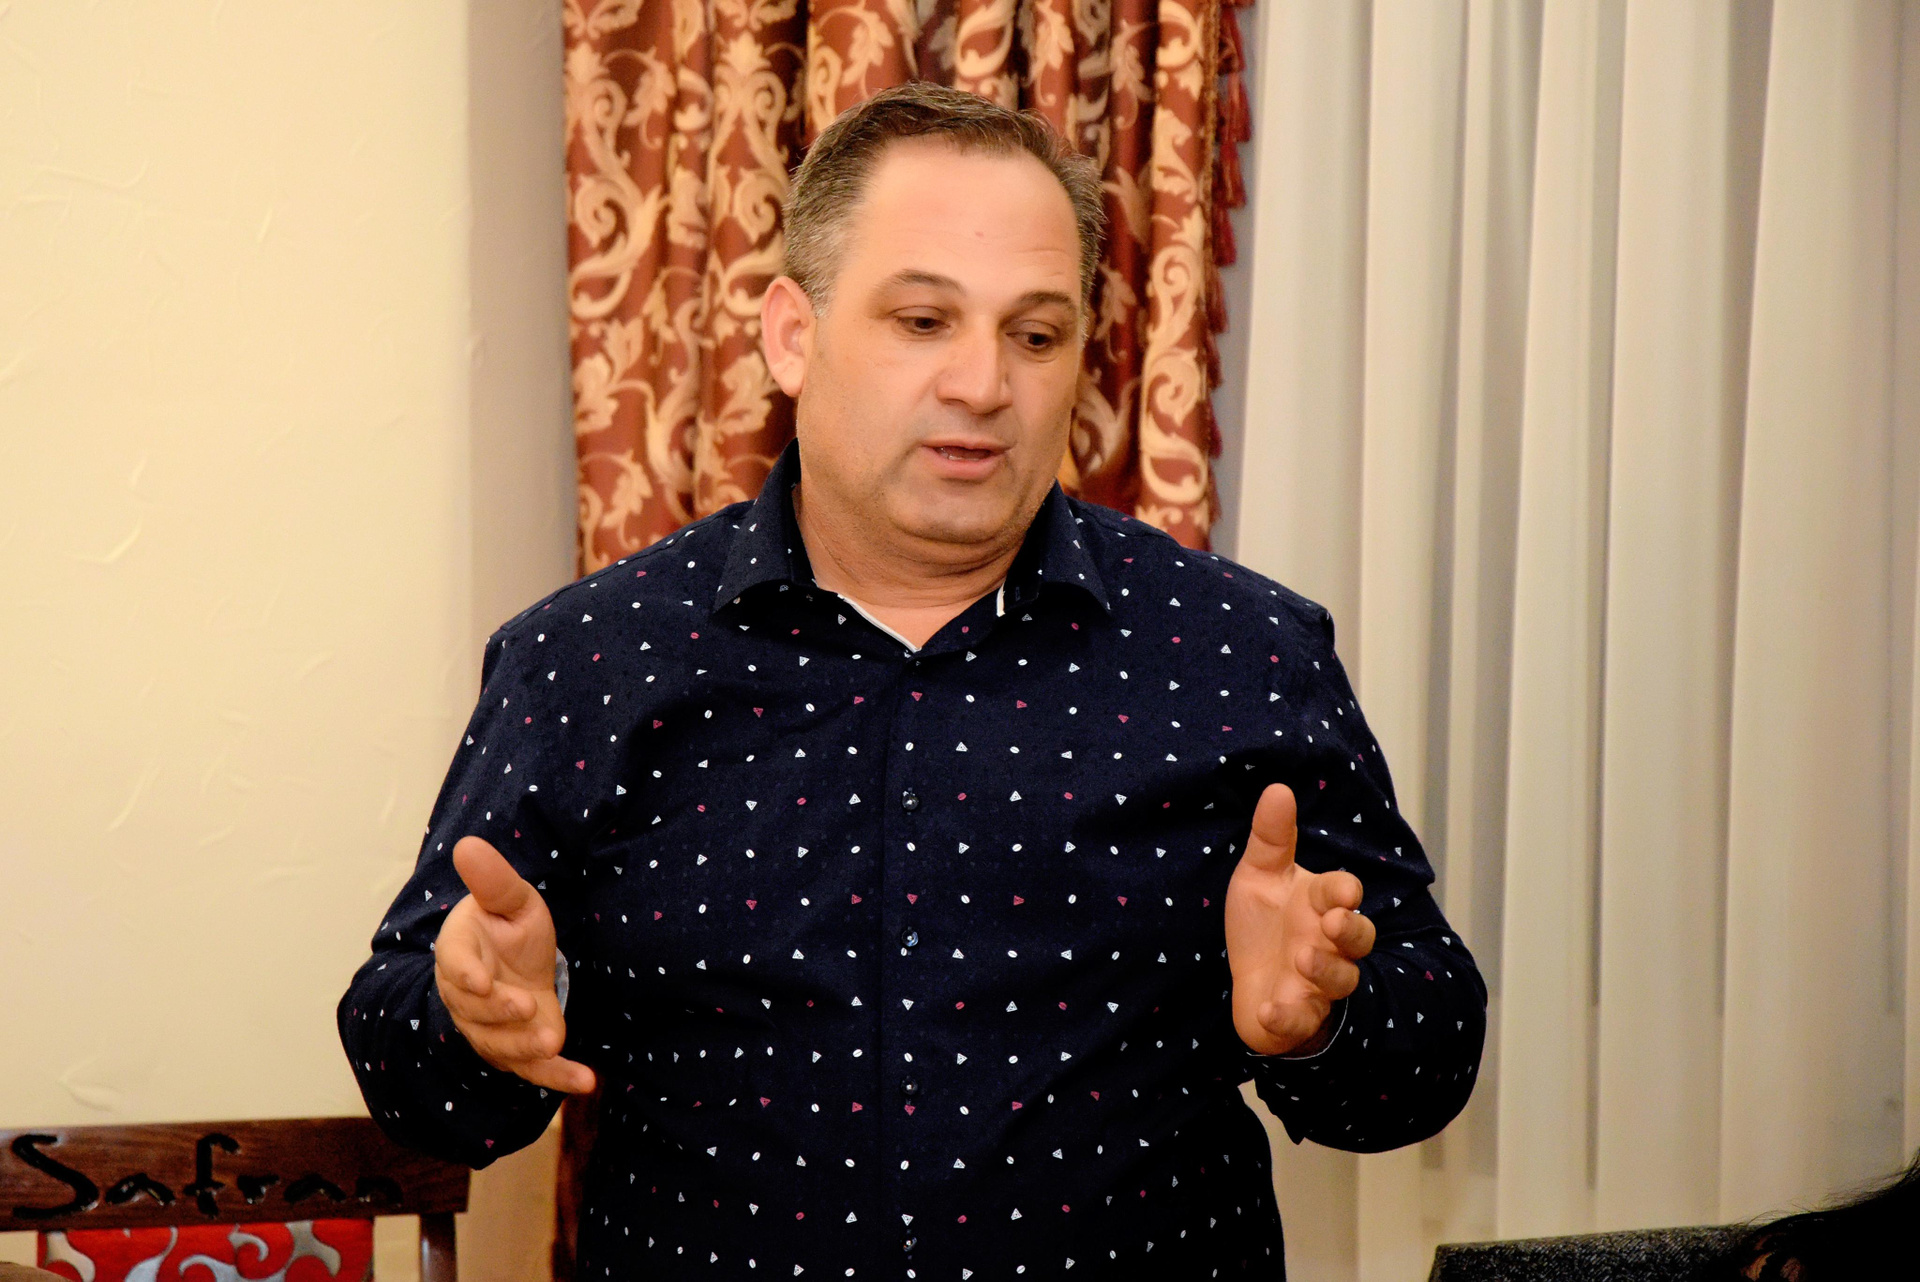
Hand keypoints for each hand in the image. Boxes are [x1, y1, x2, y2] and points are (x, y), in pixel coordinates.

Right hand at [434, 836, 595, 1093]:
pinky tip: (586, 1081)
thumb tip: (468, 844)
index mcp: (460, 954)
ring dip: (525, 1050)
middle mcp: (468, 998)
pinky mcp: (517, 1050)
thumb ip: (493, 881)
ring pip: (500, 1046)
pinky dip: (559, 1078)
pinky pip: (533, 1069)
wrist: (519, 963)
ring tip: (553, 1043)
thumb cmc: (509, 927)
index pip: (456, 966)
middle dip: (501, 1014)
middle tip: (527, 1007)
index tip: (481, 982)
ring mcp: (490, 1029)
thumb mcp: (511, 899)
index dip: (466, 976)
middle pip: (476, 1012)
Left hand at [1225, 784, 1375, 1055]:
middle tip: (1334, 922)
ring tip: (1302, 957)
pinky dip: (1287, 1018)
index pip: (1344, 894)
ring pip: (1340, 980)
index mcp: (1320, 905)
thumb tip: (1279, 788)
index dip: (1346, 893)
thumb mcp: (1260, 875)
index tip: (1343, 892)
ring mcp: (1316, 983)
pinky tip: (1269, 1010)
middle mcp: (1328, 944)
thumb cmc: (1265, 924)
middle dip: (1352, 931)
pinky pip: (1300, 1022)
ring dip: (1325, 969)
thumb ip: (1271, 837)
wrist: (1252, 980)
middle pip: (1358, 938)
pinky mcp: (1296, 1017)